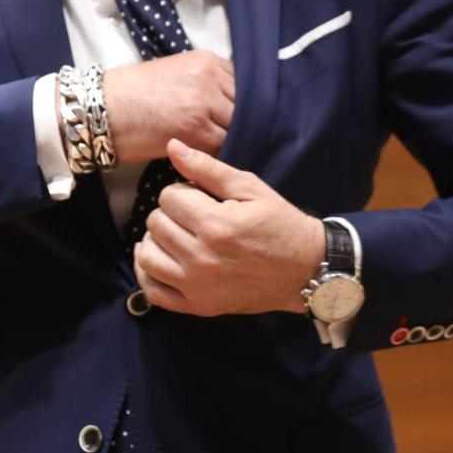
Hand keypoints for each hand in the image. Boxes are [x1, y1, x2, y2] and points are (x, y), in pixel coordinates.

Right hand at [101, 50, 233, 164]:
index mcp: (207, 61)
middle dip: (244, 122)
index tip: (242, 118)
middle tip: (240, 137)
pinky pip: (224, 146)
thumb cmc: (131, 92)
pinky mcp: (197, 131)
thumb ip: (206, 83)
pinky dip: (222, 154)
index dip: (246, 104)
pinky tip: (214, 159)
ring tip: (226, 150)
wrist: (102, 108)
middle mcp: (211, 79)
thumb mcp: (176, 72)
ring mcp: (206, 104)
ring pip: (240, 127)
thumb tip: (229, 103)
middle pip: (248, 106)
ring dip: (234, 139)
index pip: (246, 85)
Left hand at [133, 140, 324, 316]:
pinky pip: (153, 291)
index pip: (168, 197)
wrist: (305, 270)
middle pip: (155, 223)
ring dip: (157, 240)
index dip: (183, 191)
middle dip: (171, 213)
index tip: (201, 198)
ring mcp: (198, 286)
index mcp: (216, 225)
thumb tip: (173, 146)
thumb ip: (208, 168)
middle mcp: (202, 258)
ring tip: (177, 235)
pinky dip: (148, 273)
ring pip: (147, 255)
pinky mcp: (198, 306)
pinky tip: (161, 259)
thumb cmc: (280, 224)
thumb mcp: (250, 188)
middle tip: (194, 216)